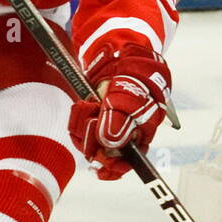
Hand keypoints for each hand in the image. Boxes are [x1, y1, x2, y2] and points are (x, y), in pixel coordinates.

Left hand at [68, 43, 170, 179]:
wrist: (121, 53)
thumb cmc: (134, 74)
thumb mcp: (128, 95)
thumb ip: (119, 118)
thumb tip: (109, 143)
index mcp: (142, 132)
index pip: (130, 160)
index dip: (115, 167)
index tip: (101, 169)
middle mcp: (125, 133)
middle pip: (106, 153)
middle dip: (93, 140)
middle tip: (91, 117)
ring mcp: (108, 125)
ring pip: (91, 142)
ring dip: (83, 126)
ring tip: (88, 105)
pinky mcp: (95, 118)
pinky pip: (81, 129)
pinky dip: (79, 119)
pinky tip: (84, 105)